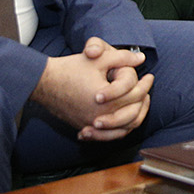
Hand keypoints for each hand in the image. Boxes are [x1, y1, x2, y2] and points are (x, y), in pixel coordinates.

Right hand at [32, 37, 153, 141]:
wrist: (43, 82)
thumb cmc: (70, 69)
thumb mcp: (98, 58)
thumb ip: (122, 58)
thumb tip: (141, 59)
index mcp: (106, 100)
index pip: (135, 95)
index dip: (145, 85)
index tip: (149, 77)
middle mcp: (100, 116)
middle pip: (132, 114)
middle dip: (143, 101)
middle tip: (147, 89)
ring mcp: (91, 124)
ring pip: (123, 129)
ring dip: (135, 117)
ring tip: (140, 103)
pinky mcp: (84, 128)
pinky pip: (108, 135)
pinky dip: (120, 129)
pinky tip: (125, 119)